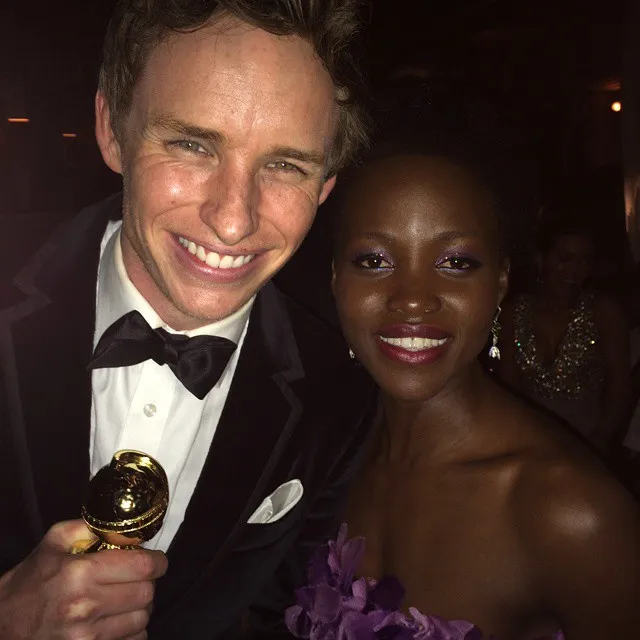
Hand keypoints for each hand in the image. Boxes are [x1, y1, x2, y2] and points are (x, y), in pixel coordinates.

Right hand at [0, 520, 167, 638]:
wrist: (1, 626)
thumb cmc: (29, 582)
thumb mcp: (53, 542)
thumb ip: (89, 527)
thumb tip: (123, 525)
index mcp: (81, 572)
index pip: (142, 566)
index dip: (157, 561)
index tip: (156, 560)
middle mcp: (86, 605)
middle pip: (147, 593)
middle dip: (148, 583)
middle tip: (138, 579)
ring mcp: (87, 637)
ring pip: (142, 619)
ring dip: (140, 608)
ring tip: (127, 600)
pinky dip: (131, 631)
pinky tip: (117, 620)